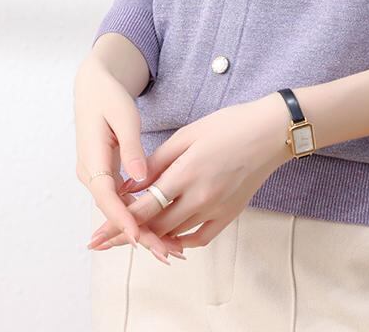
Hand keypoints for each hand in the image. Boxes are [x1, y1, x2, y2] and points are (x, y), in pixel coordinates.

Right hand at [75, 56, 180, 265]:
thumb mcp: (123, 116)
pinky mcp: (106, 175)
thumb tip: (140, 178)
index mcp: (91, 159)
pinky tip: (158, 226)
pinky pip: (121, 200)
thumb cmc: (109, 96)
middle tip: (165, 252)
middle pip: (114, 211)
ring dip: (141, 227)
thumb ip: (131, 147)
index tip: (140, 237)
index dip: (123, 220)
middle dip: (139, 233)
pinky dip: (138, 213)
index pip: (106, 197)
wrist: (94, 85)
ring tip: (167, 247)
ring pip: (118, 209)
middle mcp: (90, 174)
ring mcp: (97, 176)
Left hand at [87, 94, 287, 253]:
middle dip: (127, 236)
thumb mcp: (188, 134)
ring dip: (151, 238)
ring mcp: (216, 209)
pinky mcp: (230, 215)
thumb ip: (158, 161)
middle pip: (156, 228)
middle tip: (104, 242)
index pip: (145, 207)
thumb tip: (131, 184)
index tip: (97, 234)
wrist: (271, 132)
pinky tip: (168, 239)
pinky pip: (199, 238)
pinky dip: (181, 242)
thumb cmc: (228, 125)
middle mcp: (200, 197)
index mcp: (186, 173)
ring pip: (175, 235)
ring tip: (130, 239)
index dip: (118, 222)